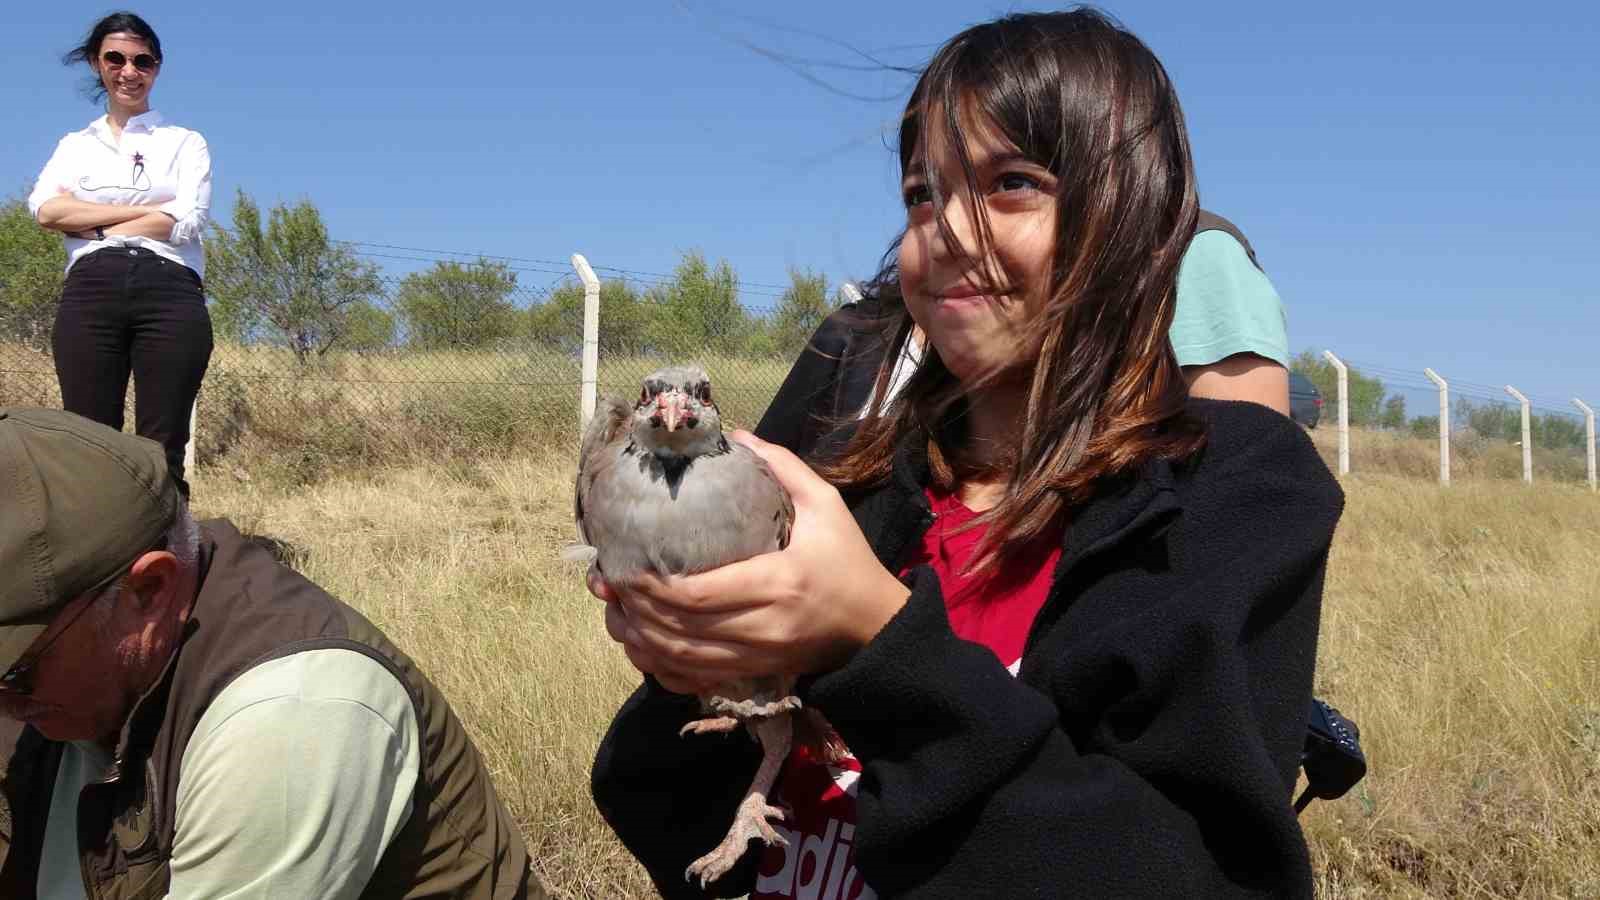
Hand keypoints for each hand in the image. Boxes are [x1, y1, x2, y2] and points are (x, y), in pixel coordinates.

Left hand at [591, 431, 910, 693]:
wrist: (875, 626)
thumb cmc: (849, 561)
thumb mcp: (827, 505)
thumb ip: (782, 467)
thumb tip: (735, 434)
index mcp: (778, 582)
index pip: (698, 594)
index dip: (652, 586)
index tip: (624, 563)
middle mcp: (763, 627)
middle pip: (679, 629)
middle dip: (633, 609)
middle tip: (604, 582)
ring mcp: (757, 658)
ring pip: (680, 659)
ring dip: (639, 638)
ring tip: (612, 609)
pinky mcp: (754, 674)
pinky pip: (694, 678)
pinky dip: (661, 666)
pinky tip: (641, 646)